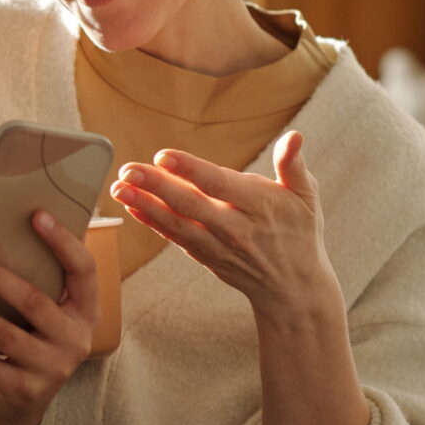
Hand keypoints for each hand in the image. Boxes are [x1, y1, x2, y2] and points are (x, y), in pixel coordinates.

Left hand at [0, 210, 96, 424]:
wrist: (24, 406)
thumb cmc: (30, 342)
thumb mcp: (46, 316)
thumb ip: (37, 284)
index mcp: (85, 312)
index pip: (84, 271)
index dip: (63, 242)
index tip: (36, 214)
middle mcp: (75, 340)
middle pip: (33, 301)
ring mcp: (51, 368)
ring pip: (2, 334)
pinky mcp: (24, 390)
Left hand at [109, 131, 335, 316]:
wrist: (292, 288)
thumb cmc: (300, 233)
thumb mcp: (307, 198)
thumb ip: (294, 166)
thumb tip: (295, 136)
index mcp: (261, 207)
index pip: (220, 185)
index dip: (191, 170)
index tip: (163, 156)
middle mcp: (236, 228)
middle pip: (190, 204)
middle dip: (156, 186)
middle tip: (128, 170)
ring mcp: (217, 246)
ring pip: (176, 224)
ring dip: (144, 205)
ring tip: (118, 188)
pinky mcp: (205, 257)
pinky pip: (174, 237)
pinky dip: (151, 222)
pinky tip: (130, 206)